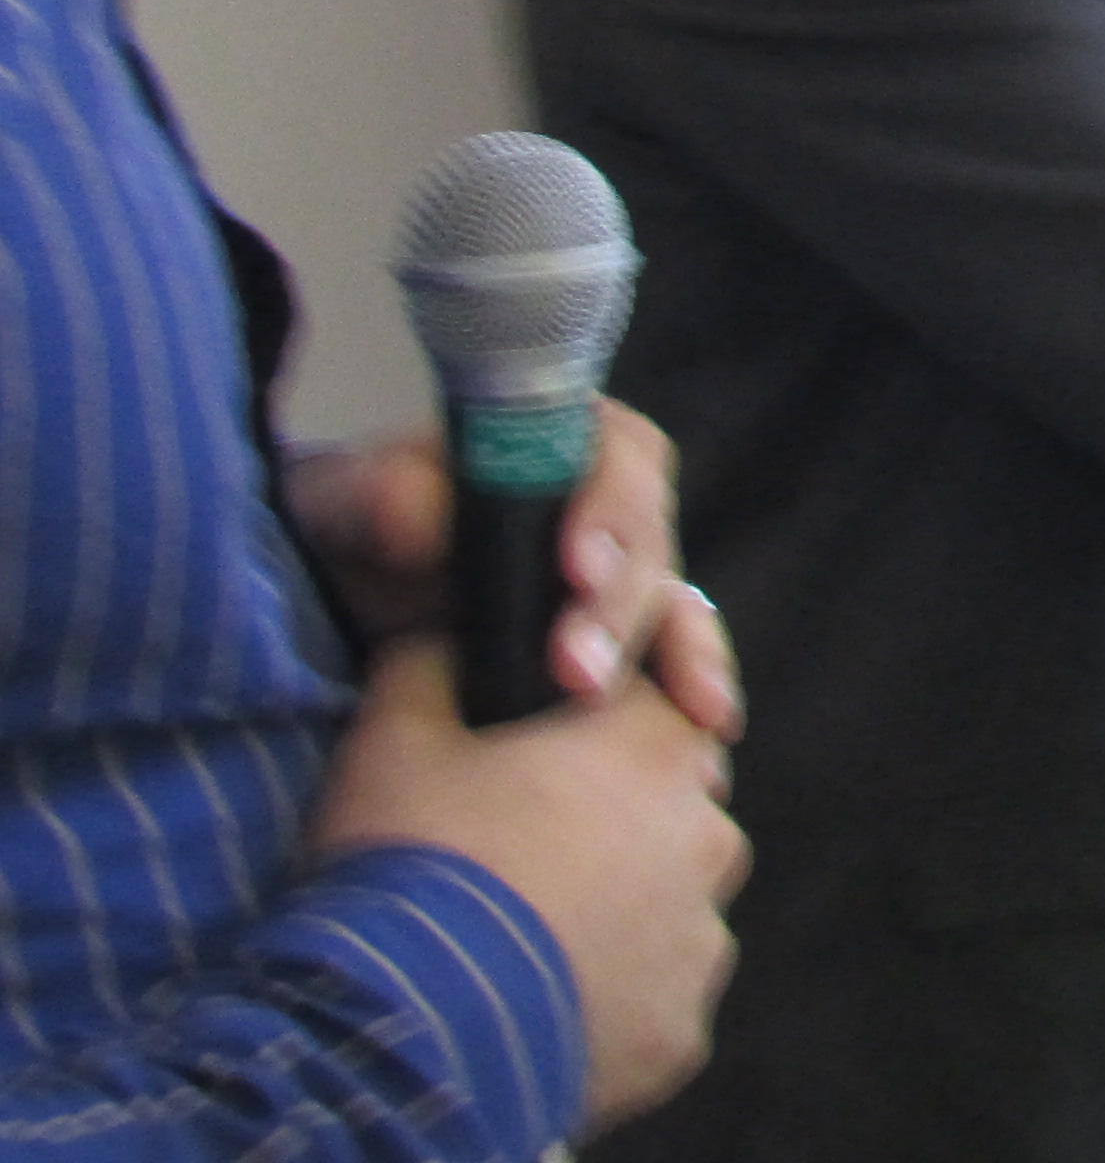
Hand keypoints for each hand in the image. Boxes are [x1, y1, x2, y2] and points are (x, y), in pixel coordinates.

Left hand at [284, 403, 740, 740]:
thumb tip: (425, 519)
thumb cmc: (347, 524)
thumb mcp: (338, 498)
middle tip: (576, 670)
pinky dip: (695, 685)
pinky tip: (708, 720)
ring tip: (621, 704)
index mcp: (555, 441)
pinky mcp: (620, 637)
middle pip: (649, 541)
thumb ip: (376, 496)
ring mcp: (617, 574)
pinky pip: (677, 655)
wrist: (337, 595)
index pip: (616, 454)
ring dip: (665, 654)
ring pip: (671, 601)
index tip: (577, 567)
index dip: (610, 507)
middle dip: (617, 609)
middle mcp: (602, 502)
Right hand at [312, 637, 745, 1131]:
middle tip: (516, 864)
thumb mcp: (394, 733)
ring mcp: (700, 944)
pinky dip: (606, 1005)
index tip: (532, 769)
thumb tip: (452, 635)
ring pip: (669, 913)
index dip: (589, 736)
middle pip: (670, 816)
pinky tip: (531, 1014)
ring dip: (615, 920)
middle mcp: (708, 839)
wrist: (399, 1031)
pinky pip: (651, 1004)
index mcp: (659, 749)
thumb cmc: (406, 861)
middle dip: (611, 829)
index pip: (653, 713)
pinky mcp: (680, 1035)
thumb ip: (437, 660)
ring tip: (517, 946)